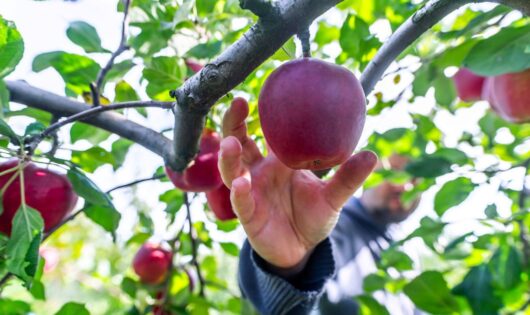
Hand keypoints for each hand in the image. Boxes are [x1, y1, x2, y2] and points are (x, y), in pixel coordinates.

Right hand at [219, 97, 376, 274]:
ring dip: (229, 157)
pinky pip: (242, 203)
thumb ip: (347, 178)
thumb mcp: (333, 197)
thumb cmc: (313, 217)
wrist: (302, 249)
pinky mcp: (249, 216)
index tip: (261, 89)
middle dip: (233, 124)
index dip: (258, 112)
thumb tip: (371, 155)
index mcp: (277, 161)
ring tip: (230, 143)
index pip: (263, 131)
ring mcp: (250, 193)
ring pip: (232, 171)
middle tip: (236, 102)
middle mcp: (259, 172)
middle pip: (237, 144)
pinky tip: (242, 184)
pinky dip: (240, 193)